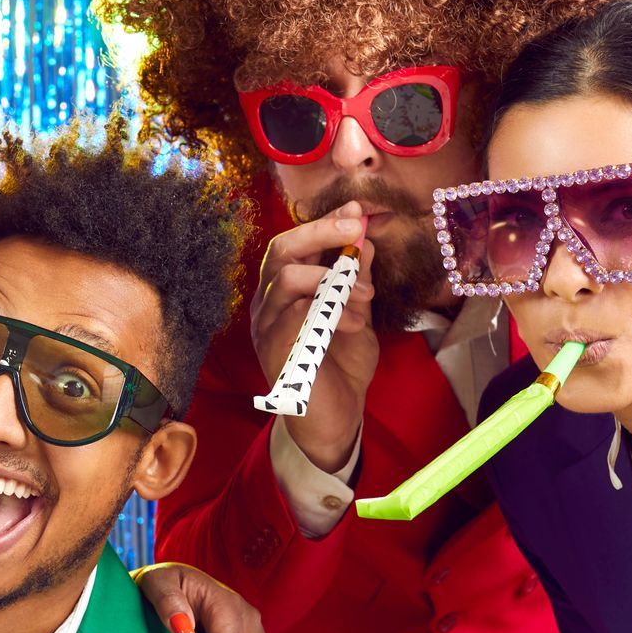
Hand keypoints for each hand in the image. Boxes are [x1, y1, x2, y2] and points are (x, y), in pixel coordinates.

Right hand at [251, 201, 380, 472]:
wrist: (334, 422)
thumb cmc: (341, 370)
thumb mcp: (357, 316)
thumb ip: (357, 282)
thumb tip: (365, 241)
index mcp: (284, 294)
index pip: (294, 245)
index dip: (322, 223)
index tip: (355, 209)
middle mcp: (268, 305)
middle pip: (280, 251)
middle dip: (320, 231)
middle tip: (355, 227)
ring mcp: (266, 328)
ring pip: (286, 277)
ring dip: (333, 277)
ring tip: (365, 295)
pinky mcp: (274, 351)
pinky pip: (296, 315)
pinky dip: (331, 310)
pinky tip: (354, 323)